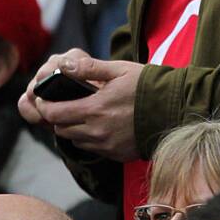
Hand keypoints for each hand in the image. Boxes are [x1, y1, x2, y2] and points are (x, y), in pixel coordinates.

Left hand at [18, 50, 143, 162]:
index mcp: (94, 108)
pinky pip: (92, 148)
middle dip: (57, 117)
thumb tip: (63, 65)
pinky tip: (101, 126)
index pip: (53, 113)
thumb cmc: (148, 86)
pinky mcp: (116, 154)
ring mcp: (106, 145)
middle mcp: (97, 131)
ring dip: (72, 128)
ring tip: (83, 114)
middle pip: (60, 129)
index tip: (44, 97)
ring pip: (74, 140)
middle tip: (63, 104)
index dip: (43, 106)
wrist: (176, 108)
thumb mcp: (120, 70)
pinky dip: (89, 138)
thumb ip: (89, 68)